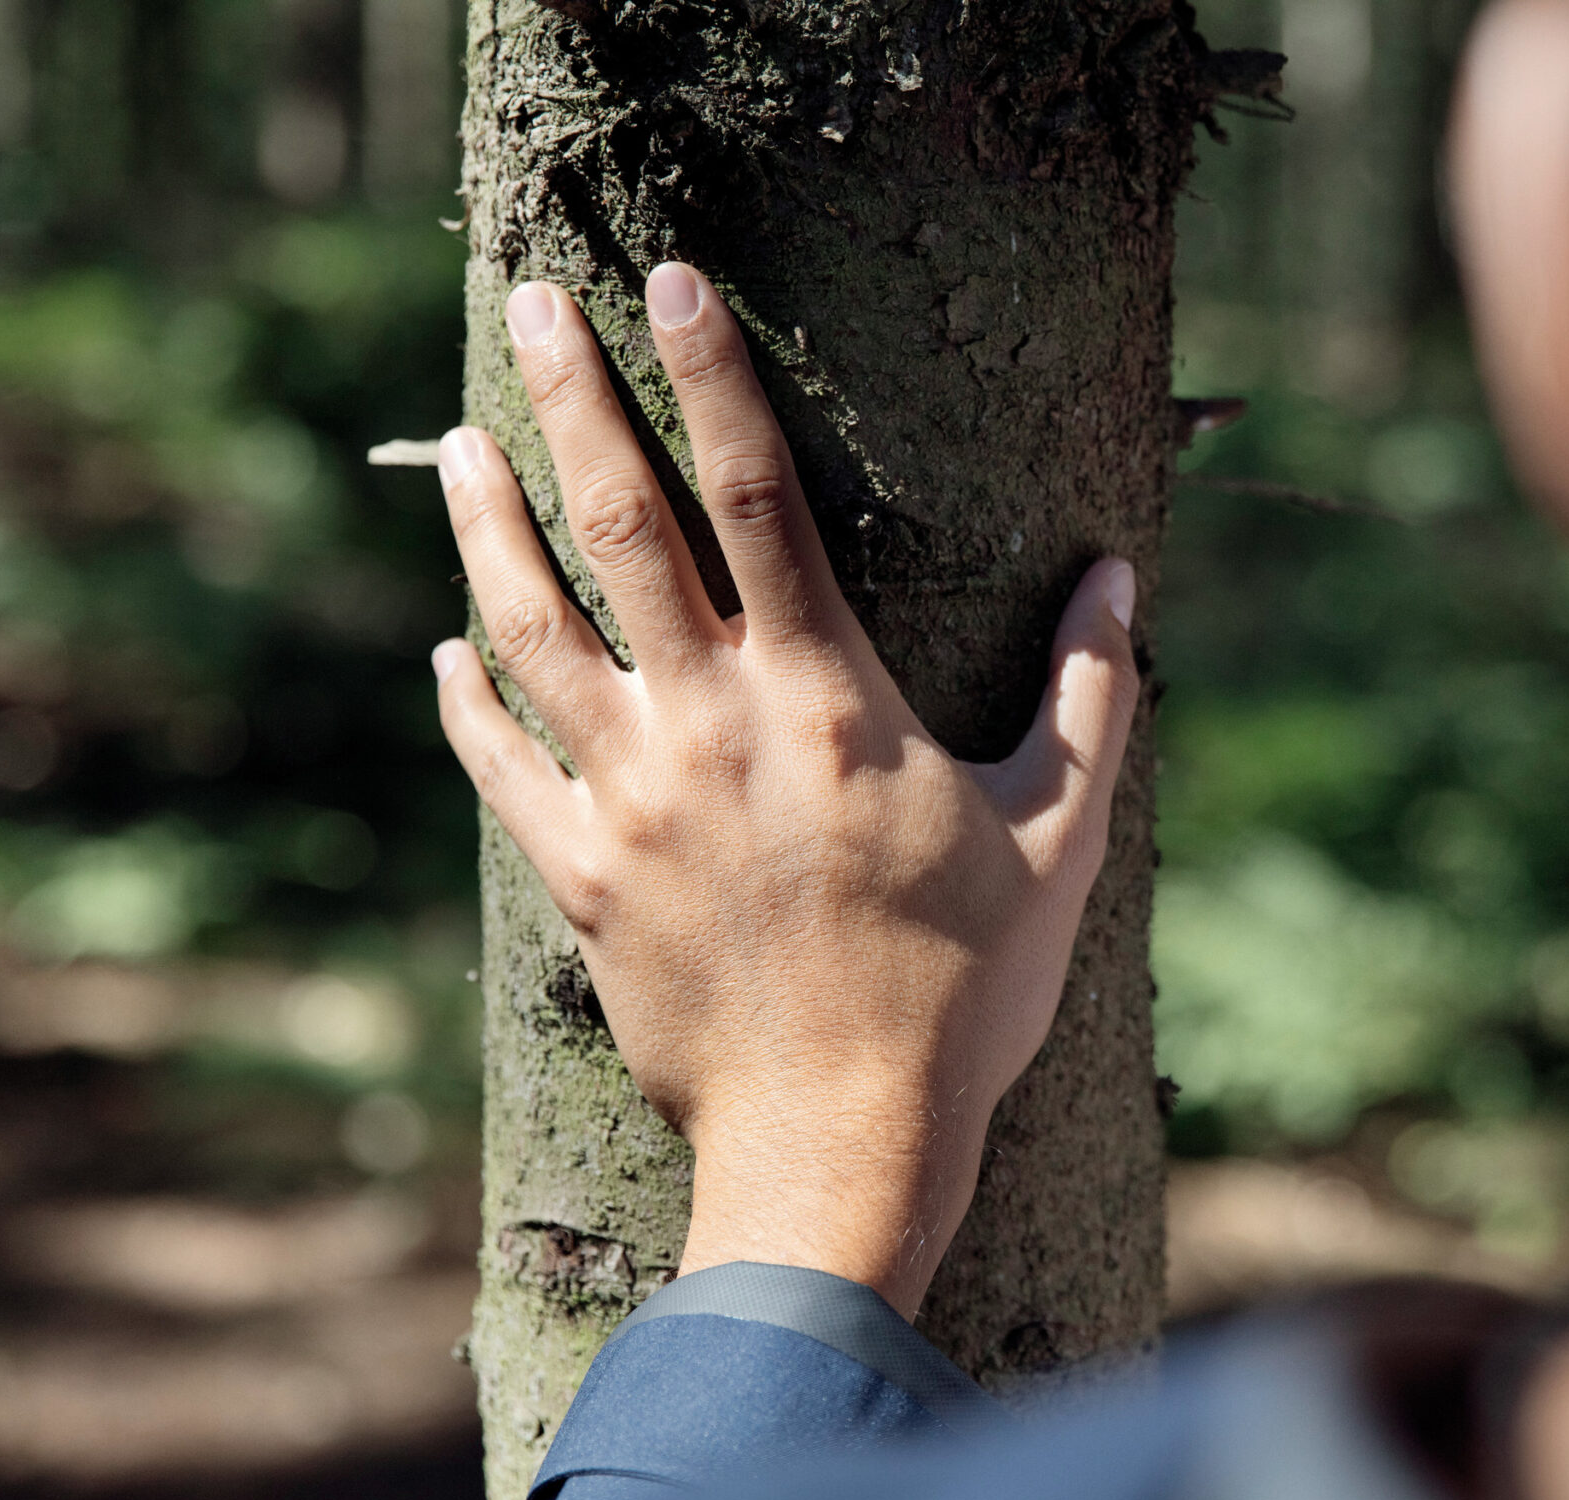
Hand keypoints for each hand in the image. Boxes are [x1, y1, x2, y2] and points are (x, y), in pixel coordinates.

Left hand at [430, 265, 1138, 1318]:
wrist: (842, 1148)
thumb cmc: (967, 997)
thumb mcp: (1059, 837)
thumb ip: (1088, 694)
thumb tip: (1121, 576)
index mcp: (828, 699)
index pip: (757, 497)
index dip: (714, 377)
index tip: (673, 282)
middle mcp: (711, 727)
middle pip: (620, 528)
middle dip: (574, 401)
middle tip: (533, 301)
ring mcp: (632, 802)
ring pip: (532, 630)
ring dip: (486, 528)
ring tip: (458, 449)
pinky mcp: (581, 880)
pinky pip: (503, 764)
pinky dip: (468, 697)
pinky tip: (448, 647)